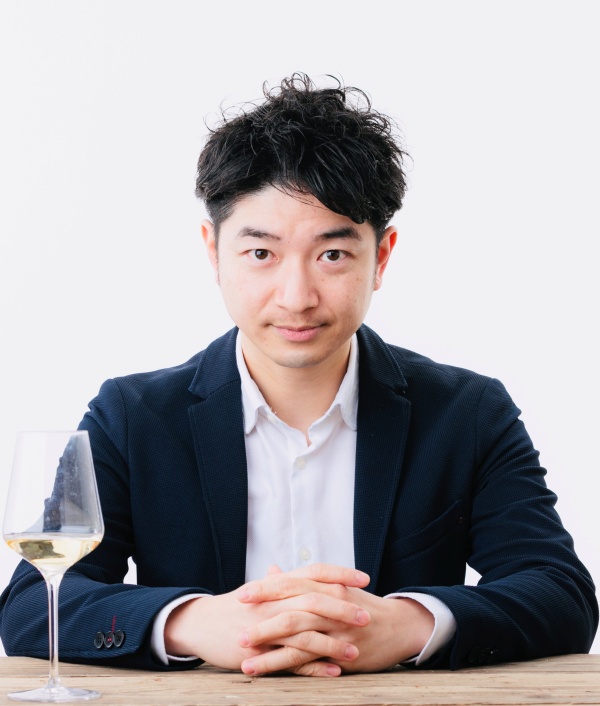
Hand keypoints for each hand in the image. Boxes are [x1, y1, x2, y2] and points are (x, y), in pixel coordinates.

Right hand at [164, 564, 370, 675]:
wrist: (200, 623)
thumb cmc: (233, 606)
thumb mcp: (257, 590)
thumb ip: (275, 582)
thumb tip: (283, 568)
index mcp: (278, 584)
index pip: (314, 572)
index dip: (340, 574)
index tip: (364, 579)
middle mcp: (274, 601)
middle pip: (314, 600)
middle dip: (343, 609)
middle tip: (367, 616)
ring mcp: (267, 626)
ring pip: (305, 632)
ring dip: (333, 643)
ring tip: (355, 652)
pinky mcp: (259, 651)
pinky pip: (291, 660)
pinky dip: (314, 667)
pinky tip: (333, 672)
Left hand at [238, 565, 434, 674]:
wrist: (399, 625)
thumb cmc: (359, 605)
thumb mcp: (332, 587)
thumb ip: (301, 581)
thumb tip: (272, 570)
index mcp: (326, 586)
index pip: (291, 584)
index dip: (265, 590)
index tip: (241, 595)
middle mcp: (331, 605)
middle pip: (291, 610)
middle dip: (262, 621)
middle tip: (237, 630)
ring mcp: (337, 630)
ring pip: (298, 638)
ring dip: (269, 649)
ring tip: (244, 658)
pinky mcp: (343, 653)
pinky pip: (311, 661)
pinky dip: (289, 667)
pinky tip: (271, 673)